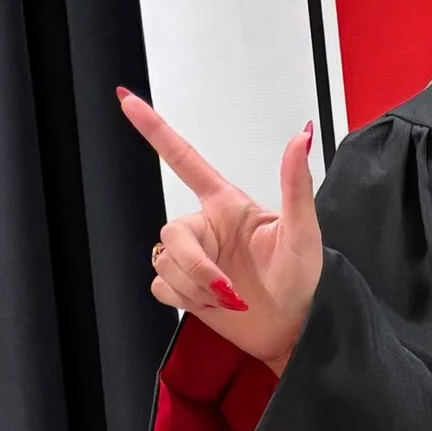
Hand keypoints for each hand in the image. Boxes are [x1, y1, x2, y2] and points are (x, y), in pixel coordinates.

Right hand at [121, 90, 321, 372]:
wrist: (293, 329)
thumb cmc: (304, 279)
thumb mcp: (303, 232)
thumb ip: (295, 185)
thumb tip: (301, 137)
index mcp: (227, 205)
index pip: (185, 160)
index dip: (155, 130)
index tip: (128, 101)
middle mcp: (206, 227)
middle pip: (171, 232)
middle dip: (195, 266)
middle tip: (227, 290)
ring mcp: (194, 257)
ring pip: (164, 261)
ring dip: (194, 286)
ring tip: (228, 298)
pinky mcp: (184, 287)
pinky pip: (161, 286)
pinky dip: (185, 300)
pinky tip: (211, 306)